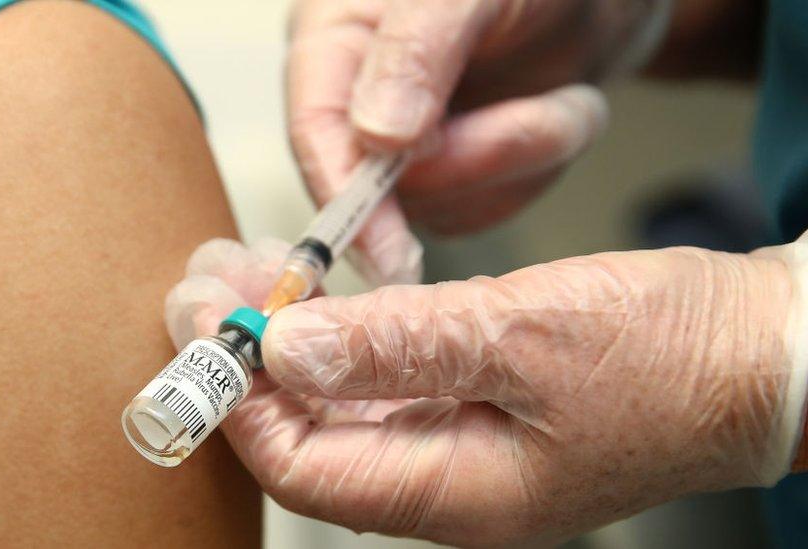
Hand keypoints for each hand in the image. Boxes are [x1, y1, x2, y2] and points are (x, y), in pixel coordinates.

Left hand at [167, 238, 807, 546]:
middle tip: (206, 282)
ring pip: (340, 405)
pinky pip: (383, 382)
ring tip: (246, 269)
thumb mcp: (525, 334)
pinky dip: (342, 336)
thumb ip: (398, 347)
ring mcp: (460, 445)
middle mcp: (446, 482)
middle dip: (248, 362)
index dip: (240, 399)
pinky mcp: (476, 404)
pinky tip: (317, 292)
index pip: (303, 469)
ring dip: (288, 341)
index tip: (205, 322)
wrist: (759, 354)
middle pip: (309, 437)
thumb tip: (286, 351)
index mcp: (455, 493)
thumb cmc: (670, 354)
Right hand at [287, 0, 669, 281]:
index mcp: (336, 38)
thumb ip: (418, 49)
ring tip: (564, 100)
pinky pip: (480, 211)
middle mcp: (359, 98)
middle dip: (472, 162)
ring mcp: (405, 145)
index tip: (391, 253)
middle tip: (541, 119)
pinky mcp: (451, 175)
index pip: (316, 131)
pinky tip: (553, 118)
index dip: (348, 201)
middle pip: (378, 186)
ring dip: (519, 159)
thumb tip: (378, 134)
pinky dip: (533, 173)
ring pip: (440, 205)